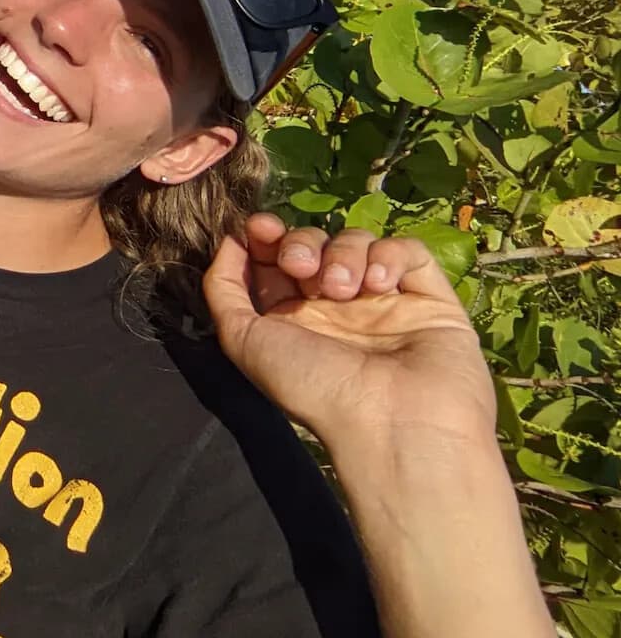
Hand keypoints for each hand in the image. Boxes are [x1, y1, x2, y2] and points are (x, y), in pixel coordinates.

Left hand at [204, 213, 494, 451]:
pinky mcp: (430, 300)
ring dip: (343, 253)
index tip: (260, 229)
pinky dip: (390, 257)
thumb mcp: (245, 342)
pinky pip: (409, 253)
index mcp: (295, 318)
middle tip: (303, 269)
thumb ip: (224, 291)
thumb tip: (228, 245)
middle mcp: (338, 309)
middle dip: (301, 243)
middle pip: (315, 243)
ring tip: (344, 290)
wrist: (395, 425)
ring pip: (358, 242)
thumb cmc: (314, 388)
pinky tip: (380, 285)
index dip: (265, 236)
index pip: (276, 258)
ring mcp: (385, 303)